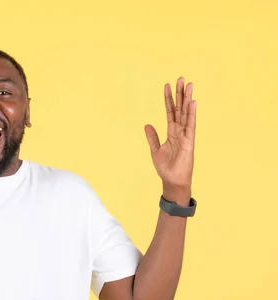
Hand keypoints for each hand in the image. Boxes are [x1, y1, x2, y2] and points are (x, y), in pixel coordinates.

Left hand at [144, 77, 196, 203]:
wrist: (172, 181)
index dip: (168, 99)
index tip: (167, 85)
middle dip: (180, 94)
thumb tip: (147, 124)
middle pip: (180, 108)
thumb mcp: (155, 150)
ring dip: (187, 99)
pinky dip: (192, 113)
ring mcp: (186, 135)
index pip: (170, 112)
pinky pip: (191, 125)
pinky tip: (193, 102)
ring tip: (189, 84)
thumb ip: (152, 137)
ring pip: (187, 113)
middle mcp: (180, 131)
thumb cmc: (166, 168)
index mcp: (171, 132)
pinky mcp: (189, 141)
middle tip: (181, 78)